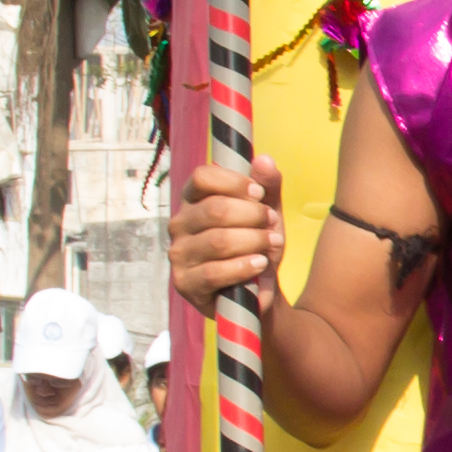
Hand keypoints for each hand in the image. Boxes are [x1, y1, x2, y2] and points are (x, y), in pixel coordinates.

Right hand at [170, 153, 287, 306]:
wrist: (259, 291)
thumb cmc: (256, 245)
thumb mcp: (267, 213)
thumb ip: (268, 186)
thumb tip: (265, 160)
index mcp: (194, 200)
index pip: (202, 177)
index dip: (234, 182)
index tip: (259, 194)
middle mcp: (180, 224)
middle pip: (215, 209)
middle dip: (253, 216)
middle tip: (272, 224)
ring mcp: (179, 254)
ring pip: (218, 240)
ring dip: (254, 241)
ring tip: (272, 244)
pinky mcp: (184, 283)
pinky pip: (215, 272)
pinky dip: (243, 266)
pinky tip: (260, 264)